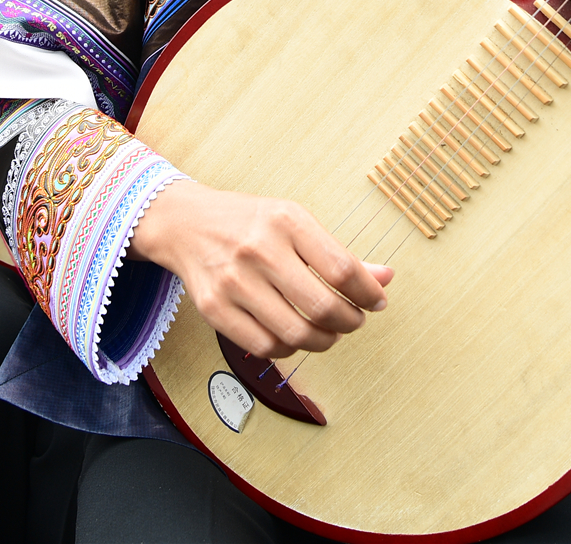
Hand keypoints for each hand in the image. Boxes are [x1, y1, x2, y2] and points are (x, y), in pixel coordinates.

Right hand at [130, 180, 392, 359]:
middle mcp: (259, 250)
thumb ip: (339, 254)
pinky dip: (289, 349)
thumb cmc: (250, 223)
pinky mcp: (213, 309)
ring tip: (328, 332)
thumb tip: (386, 278)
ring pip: (296, 334)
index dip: (368, 293)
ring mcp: (233, 282)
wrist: (184, 223)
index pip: (342, 268)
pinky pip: (265, 347)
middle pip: (322, 307)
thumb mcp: (295, 222)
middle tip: (354, 321)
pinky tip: (294, 336)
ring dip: (324, 341)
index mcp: (286, 220)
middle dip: (350, 323)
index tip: (377, 302)